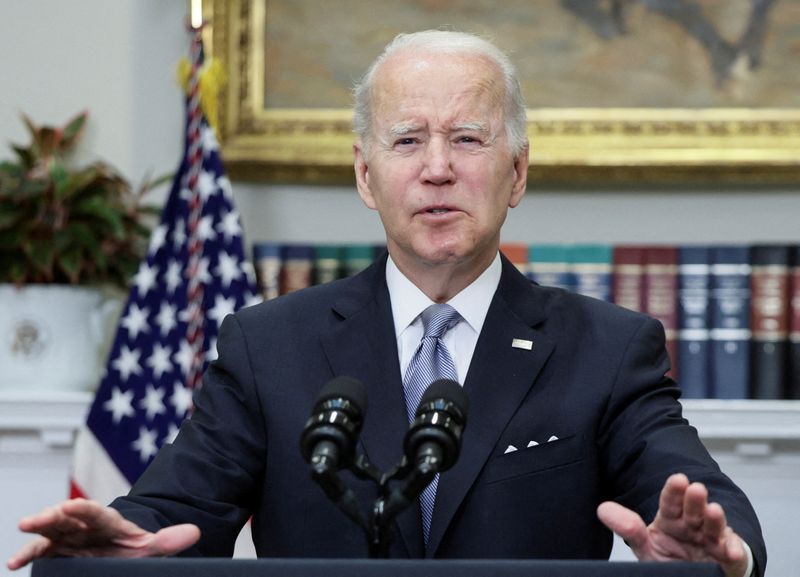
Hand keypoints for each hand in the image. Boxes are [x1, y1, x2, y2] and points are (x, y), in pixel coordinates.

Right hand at [7, 498, 199, 570]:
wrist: (122, 550)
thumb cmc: (135, 547)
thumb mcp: (152, 546)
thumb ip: (169, 540)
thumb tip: (194, 532)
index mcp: (109, 522)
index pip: (96, 513)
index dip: (84, 509)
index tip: (70, 505)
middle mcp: (86, 526)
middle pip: (68, 518)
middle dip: (52, 516)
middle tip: (35, 518)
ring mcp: (71, 537)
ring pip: (52, 530)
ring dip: (37, 530)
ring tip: (23, 529)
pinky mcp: (60, 550)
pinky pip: (43, 550)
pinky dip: (29, 554)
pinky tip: (15, 563)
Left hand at [597, 473, 748, 576]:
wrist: (694, 576)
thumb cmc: (671, 559)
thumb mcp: (646, 545)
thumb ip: (628, 528)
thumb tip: (602, 509)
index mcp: (672, 519)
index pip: (670, 501)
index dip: (674, 490)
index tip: (678, 479)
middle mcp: (692, 526)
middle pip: (694, 509)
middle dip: (695, 499)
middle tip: (696, 489)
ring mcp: (711, 540)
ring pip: (714, 527)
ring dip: (715, 519)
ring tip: (714, 511)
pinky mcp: (727, 557)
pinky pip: (732, 553)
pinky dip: (733, 551)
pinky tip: (731, 551)